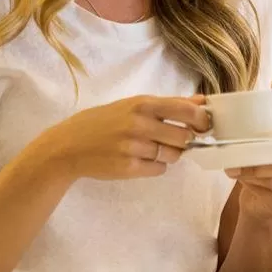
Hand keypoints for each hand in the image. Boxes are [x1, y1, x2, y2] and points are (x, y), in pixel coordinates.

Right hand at [27, 94, 209, 182]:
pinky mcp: (128, 168)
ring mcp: (133, 147)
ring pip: (173, 155)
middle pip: (184, 137)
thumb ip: (169, 104)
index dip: (201, 120)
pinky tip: (139, 160)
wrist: (68, 146)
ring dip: (169, 155)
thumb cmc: (104, 122)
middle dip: (183, 141)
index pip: (186, 111)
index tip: (203, 125)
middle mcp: (139, 124)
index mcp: (143, 104)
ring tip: (150, 149)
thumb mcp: (133, 105)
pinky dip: (155, 167)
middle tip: (171, 140)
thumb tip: (202, 102)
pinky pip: (159, 170)